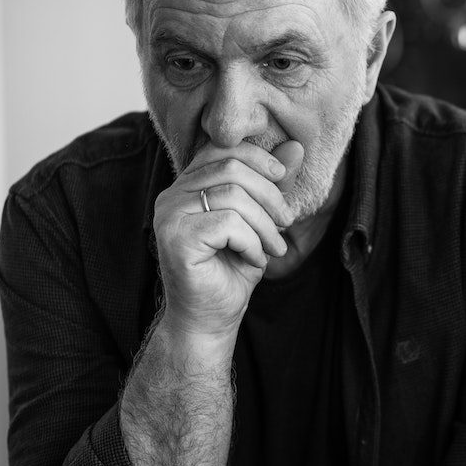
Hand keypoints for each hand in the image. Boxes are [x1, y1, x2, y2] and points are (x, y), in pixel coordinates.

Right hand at [152, 140, 304, 341]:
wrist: (211, 319)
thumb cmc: (233, 270)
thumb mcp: (262, 220)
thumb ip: (273, 183)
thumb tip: (295, 146)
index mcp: (189, 185)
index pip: (222, 148)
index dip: (258, 157)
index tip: (282, 177)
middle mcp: (172, 196)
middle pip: (231, 168)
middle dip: (269, 194)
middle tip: (286, 223)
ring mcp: (169, 216)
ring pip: (232, 195)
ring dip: (264, 224)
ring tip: (274, 248)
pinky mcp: (175, 238)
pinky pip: (227, 223)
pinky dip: (251, 242)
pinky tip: (254, 260)